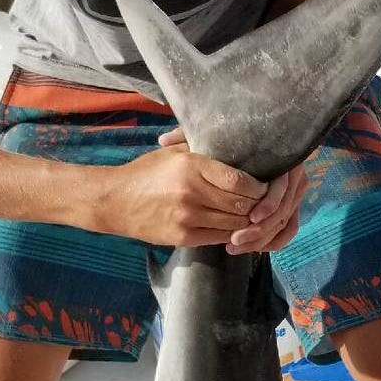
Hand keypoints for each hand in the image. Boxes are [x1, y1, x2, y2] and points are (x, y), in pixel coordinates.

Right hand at [98, 130, 267, 245]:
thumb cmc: (146, 173)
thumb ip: (202, 148)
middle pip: (241, 204)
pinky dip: (233, 233)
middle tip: (265, 203)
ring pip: (234, 223)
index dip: (258, 187)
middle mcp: (192, 192)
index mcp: (192, 166)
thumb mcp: (173, 152)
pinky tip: (237, 228)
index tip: (264, 185)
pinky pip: (220, 237)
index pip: (239, 181)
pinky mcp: (184, 237)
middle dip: (258, 205)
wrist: (115, 201)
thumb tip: (235, 143)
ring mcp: (188, 217)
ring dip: (247, 221)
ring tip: (255, 216)